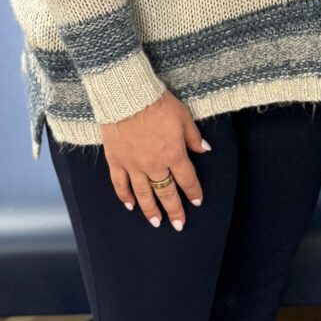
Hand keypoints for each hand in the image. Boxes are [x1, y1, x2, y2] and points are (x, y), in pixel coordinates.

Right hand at [98, 92, 209, 231]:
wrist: (127, 95)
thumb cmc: (157, 103)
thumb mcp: (183, 117)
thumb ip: (193, 137)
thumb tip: (205, 150)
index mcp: (174, 154)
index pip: (187, 180)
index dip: (193, 192)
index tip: (197, 202)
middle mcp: (154, 165)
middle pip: (166, 192)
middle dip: (174, 210)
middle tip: (178, 224)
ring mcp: (133, 165)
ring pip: (143, 193)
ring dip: (150, 210)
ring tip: (156, 222)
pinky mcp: (116, 160)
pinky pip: (120, 184)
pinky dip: (125, 196)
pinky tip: (130, 206)